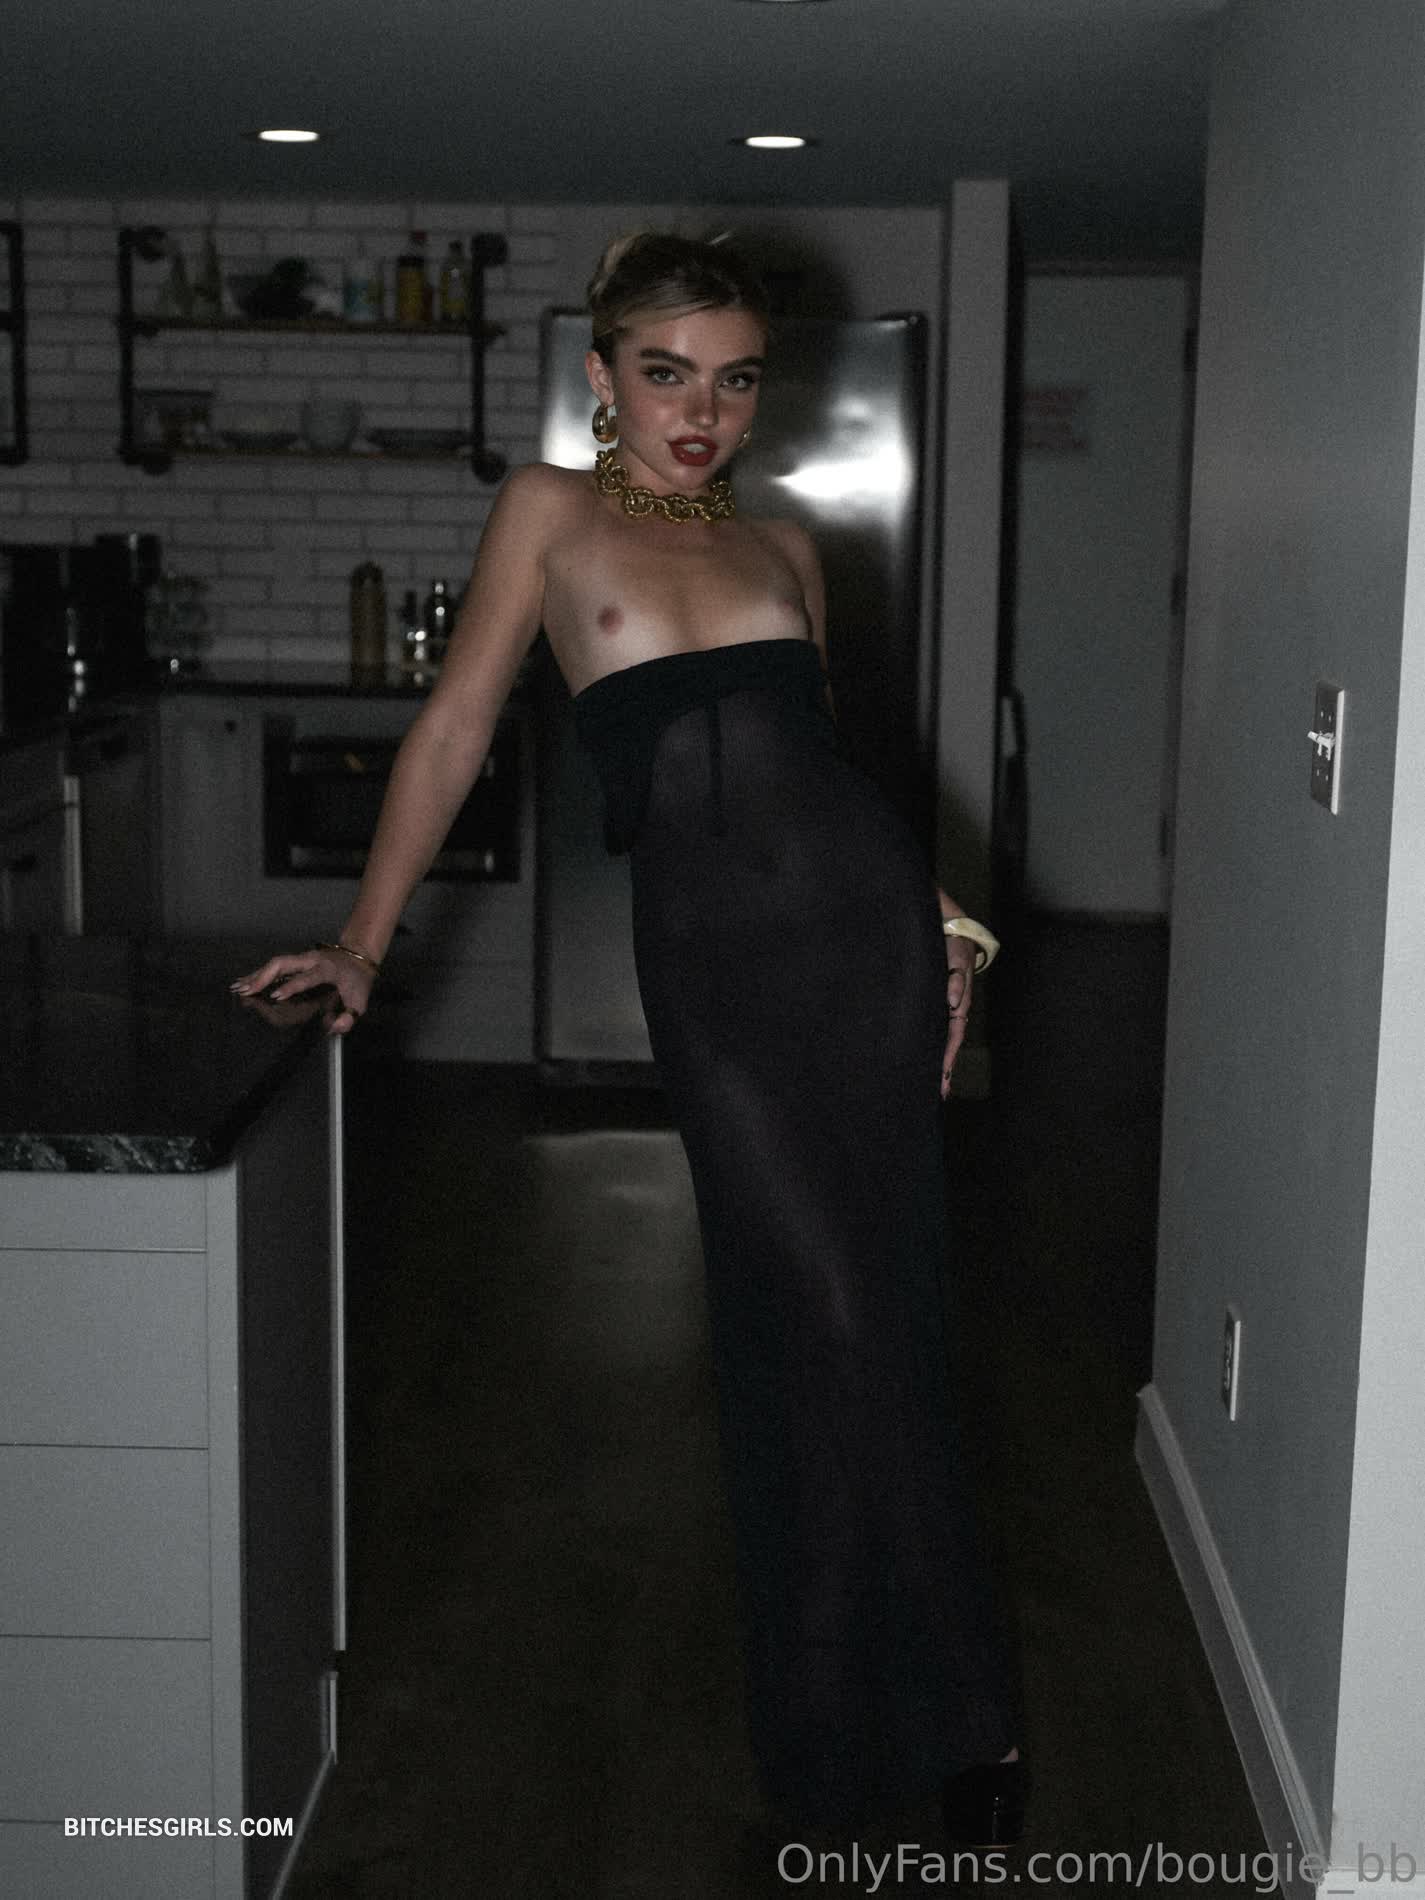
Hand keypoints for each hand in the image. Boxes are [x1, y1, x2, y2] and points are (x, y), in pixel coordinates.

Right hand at [230, 945, 373, 1036]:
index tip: (276, 996)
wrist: (359, 957)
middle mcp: (311, 960)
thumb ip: (349, 1017)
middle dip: (264, 976)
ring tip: (238, 988)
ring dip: (256, 975)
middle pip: (283, 962)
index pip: (307, 977)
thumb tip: (333, 1028)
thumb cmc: (358, 982)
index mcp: (327, 969)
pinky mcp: (296, 960)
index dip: (292, 986)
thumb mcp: (360, 1001)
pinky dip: (259, 973)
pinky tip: (244, 982)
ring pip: (275, 962)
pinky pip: (275, 965)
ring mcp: (302, 957)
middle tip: (247, 991)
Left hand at [940, 938, 975, 1098]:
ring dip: (936, 1057)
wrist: (944, 925)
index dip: (949, 1056)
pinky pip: (931, 1025)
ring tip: (933, 1082)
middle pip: (948, 1042)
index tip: (943, 1077)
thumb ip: (955, 978)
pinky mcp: (930, 998)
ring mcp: (940, 1003)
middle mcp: (950, 1006)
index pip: (954, 1035)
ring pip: (939, 1036)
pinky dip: (928, 1041)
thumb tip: (953, 1003)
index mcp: (958, 1000)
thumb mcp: (956, 957)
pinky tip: (922, 1053)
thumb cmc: (952, 942)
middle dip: (944, 1067)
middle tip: (939, 1092)